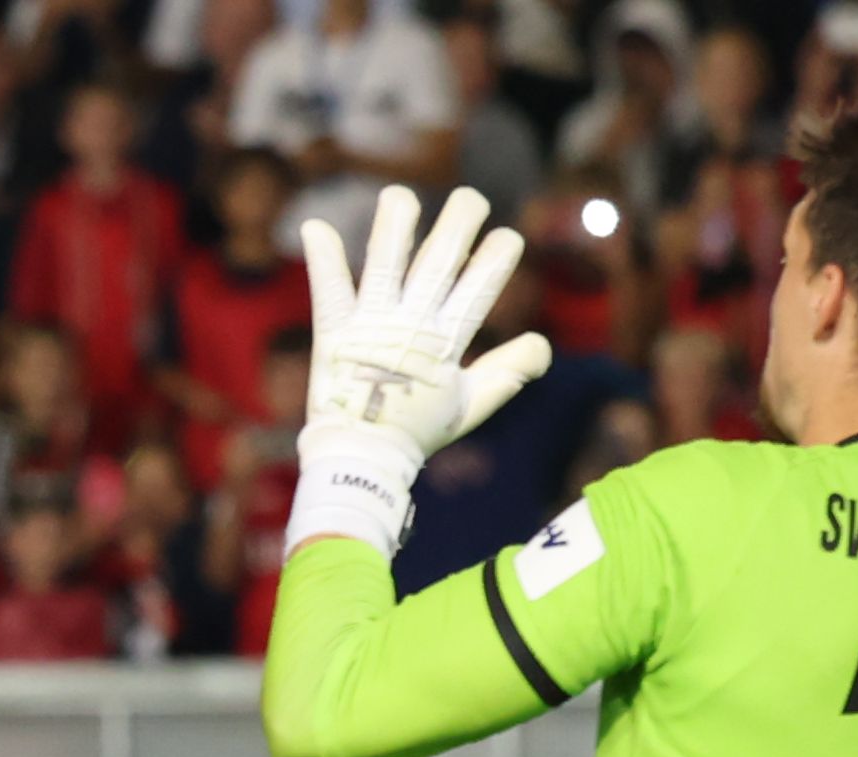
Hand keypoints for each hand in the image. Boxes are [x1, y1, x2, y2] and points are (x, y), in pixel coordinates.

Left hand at [298, 185, 548, 463]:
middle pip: (438, 264)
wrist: (361, 461)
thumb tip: (543, 344)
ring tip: (399, 194)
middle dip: (457, 226)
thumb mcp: (470, 406)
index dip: (495, 260)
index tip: (507, 237)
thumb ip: (507, 373)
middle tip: (470, 197)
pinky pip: (329, 292)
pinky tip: (314, 226)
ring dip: (394, 228)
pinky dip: (323, 260)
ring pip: (386, 266)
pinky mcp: (334, 334)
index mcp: (445, 344)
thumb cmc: (417, 431)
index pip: (478, 290)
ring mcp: (371, 328)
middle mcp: (410, 327)